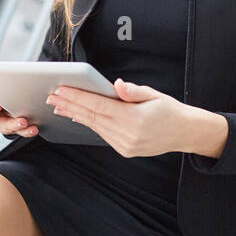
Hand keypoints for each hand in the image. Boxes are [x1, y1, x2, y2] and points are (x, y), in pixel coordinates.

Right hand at [0, 92, 38, 137]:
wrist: (13, 106)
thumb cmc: (2, 92)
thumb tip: (0, 70)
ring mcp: (2, 124)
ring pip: (5, 126)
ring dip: (13, 123)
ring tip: (22, 121)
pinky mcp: (15, 129)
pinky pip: (20, 132)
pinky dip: (27, 130)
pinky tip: (32, 128)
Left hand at [47, 78, 188, 157]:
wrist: (184, 133)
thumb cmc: (169, 110)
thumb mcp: (155, 95)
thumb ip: (133, 91)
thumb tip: (117, 85)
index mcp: (134, 118)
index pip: (98, 105)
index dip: (78, 96)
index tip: (61, 89)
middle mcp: (127, 134)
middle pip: (92, 116)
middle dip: (69, 105)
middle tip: (51, 96)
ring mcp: (125, 145)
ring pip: (94, 126)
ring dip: (75, 114)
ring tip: (59, 105)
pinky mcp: (124, 150)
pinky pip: (102, 134)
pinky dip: (89, 124)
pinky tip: (77, 116)